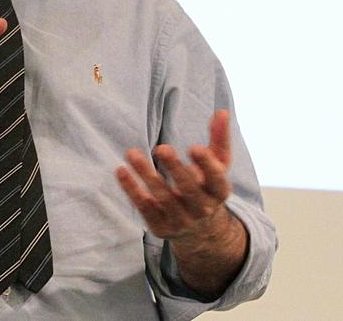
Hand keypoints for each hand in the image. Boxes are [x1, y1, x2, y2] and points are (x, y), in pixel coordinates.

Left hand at [115, 109, 233, 242]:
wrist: (200, 230)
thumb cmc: (206, 187)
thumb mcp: (218, 166)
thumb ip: (219, 140)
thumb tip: (221, 111)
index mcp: (219, 191)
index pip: (216, 179)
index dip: (207, 165)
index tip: (195, 148)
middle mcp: (203, 209)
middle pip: (189, 189)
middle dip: (175, 169)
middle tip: (161, 148)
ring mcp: (182, 220)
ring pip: (163, 198)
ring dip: (146, 175)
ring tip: (131, 153)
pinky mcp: (161, 227)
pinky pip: (145, 208)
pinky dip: (132, 190)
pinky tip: (121, 170)